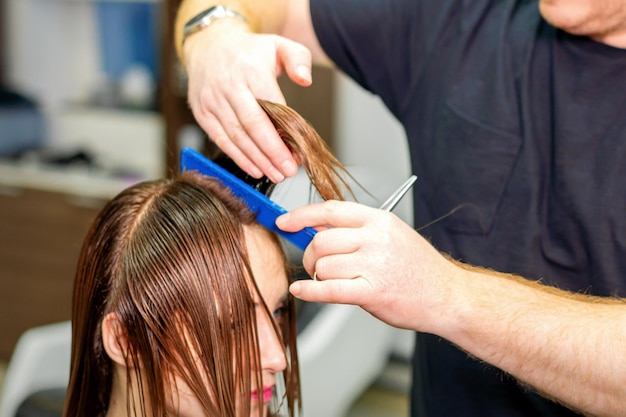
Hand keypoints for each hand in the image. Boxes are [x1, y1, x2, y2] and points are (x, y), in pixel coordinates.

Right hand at [183, 24, 310, 181]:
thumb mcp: (279, 44)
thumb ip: (299, 59)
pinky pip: (221, 140)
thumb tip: (305, 80)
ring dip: (257, 160)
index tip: (297, 152)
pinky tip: (255, 169)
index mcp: (251, 70)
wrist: (208, 45)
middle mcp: (229, 86)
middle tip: (288, 171)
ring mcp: (212, 101)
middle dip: (271, 153)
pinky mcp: (203, 113)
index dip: (282, 133)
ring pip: (236, 136)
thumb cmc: (249, 51)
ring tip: (275, 174)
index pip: (269, 106)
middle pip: (252, 126)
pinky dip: (238, 157)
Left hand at [276, 200, 458, 332]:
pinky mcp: (373, 292)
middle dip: (309, 255)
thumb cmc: (418, 268)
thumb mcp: (391, 235)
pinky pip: (329, 289)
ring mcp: (375, 264)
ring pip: (323, 265)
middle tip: (313, 265)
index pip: (330, 210)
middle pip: (321, 240)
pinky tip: (301, 291)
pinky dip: (309, 291)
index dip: (302, 215)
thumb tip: (316, 225)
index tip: (285, 222)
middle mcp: (376, 238)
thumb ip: (355, 229)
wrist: (448, 296)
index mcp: (379, 220)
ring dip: (317, 276)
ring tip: (328, 281)